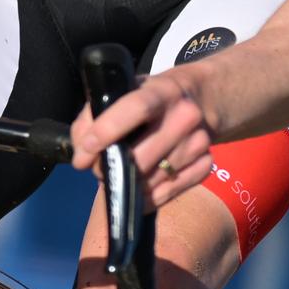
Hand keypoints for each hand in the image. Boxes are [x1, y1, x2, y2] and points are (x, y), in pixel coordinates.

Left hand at [69, 70, 215, 208]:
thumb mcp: (126, 90)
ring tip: (119, 176)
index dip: (107, 130)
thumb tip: (82, 152)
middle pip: (142, 155)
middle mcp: (185, 115)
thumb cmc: (152, 96)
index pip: (135, 108)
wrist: (202, 97)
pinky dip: (150, 197)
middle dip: (113, 169)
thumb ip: (96, 114)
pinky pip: (172, 191)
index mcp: (161, 90)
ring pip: (154, 178)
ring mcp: (199, 141)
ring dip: (129, 185)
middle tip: (97, 170)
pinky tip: (139, 191)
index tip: (86, 151)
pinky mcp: (207, 163)